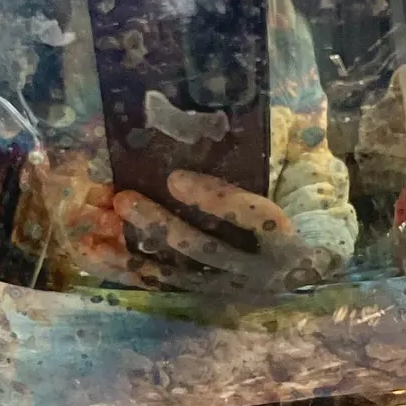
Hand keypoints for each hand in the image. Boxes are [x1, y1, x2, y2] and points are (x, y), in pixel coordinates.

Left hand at [71, 170, 342, 293]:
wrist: (312, 259)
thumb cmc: (301, 203)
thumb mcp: (304, 174)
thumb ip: (282, 146)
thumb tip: (251, 111)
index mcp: (289, 239)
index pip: (254, 218)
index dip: (217, 200)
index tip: (176, 179)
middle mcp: (259, 272)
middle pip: (207, 250)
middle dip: (161, 225)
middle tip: (124, 199)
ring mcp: (230, 287)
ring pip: (178, 272)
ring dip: (135, 249)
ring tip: (100, 225)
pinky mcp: (205, 293)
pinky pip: (161, 284)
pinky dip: (126, 268)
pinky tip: (94, 252)